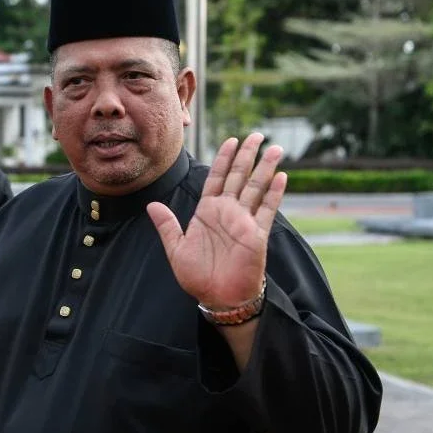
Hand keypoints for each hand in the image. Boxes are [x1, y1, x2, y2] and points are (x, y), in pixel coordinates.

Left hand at [147, 133, 285, 308]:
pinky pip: (267, 210)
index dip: (224, 159)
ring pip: (256, 188)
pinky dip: (274, 194)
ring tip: (274, 148)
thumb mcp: (175, 249)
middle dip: (247, 155)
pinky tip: (281, 177)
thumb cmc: (197, 276)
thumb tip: (151, 205)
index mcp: (207, 212)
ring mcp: (244, 222)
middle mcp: (228, 212)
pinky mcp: (257, 235)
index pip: (217, 178)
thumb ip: (166, 225)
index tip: (230, 140)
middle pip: (239, 177)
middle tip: (256, 134)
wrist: (217, 297)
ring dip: (265, 168)